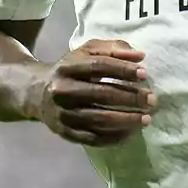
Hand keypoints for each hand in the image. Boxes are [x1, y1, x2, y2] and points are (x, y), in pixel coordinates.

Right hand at [30, 39, 154, 146]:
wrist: (35, 93)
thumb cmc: (69, 70)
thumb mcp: (86, 52)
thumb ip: (112, 49)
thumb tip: (140, 56)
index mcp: (66, 67)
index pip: (98, 67)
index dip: (122, 70)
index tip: (144, 74)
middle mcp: (62, 90)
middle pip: (101, 94)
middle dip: (130, 97)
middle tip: (152, 99)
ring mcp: (63, 114)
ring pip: (99, 119)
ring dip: (127, 120)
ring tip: (147, 119)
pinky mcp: (66, 133)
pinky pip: (94, 139)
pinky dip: (115, 137)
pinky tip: (132, 132)